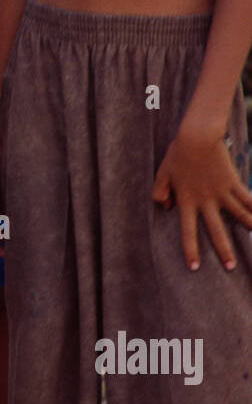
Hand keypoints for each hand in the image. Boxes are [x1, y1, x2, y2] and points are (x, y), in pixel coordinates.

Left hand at [151, 127, 251, 269]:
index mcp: (187, 201)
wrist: (198, 136)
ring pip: (238, 216)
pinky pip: (248, 198)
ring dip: (248, 228)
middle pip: (216, 231)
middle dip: (224, 251)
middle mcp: (205, 201)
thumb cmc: (178, 154)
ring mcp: (221, 192)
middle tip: (230, 267)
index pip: (188, 232)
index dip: (191, 250)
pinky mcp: (233, 182)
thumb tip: (165, 207)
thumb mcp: (162, 173)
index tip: (194, 267)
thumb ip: (159, 192)